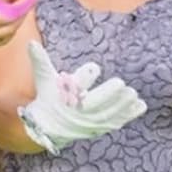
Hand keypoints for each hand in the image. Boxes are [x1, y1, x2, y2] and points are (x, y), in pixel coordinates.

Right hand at [19, 42, 145, 151]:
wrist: (48, 127)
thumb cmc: (49, 97)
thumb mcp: (44, 78)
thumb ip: (40, 61)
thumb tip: (30, 43)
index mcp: (65, 98)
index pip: (74, 87)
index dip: (84, 78)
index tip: (95, 67)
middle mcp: (78, 112)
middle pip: (94, 105)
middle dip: (107, 95)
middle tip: (121, 84)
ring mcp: (90, 122)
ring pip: (107, 115)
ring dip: (122, 106)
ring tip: (133, 94)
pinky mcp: (99, 128)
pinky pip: (116, 122)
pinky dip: (129, 115)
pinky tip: (141, 106)